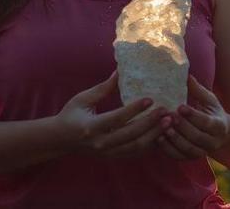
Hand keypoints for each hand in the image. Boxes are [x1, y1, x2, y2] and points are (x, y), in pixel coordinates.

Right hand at [55, 70, 170, 157]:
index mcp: (92, 126)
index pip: (117, 118)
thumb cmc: (71, 115)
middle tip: (166, 111)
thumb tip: (120, 72)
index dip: (134, 109)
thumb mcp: (83, 99)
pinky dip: (150, 145)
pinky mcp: (113, 157)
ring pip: (136, 147)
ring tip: (168, 123)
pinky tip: (161, 134)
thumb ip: (102, 88)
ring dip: (154, 136)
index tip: (150, 99)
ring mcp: (108, 153)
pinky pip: (135, 153)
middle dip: (151, 123)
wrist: (61, 140)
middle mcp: (101, 143)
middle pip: (131, 135)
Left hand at [156, 74, 228, 159]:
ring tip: (163, 128)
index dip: (193, 115)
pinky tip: (158, 138)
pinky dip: (168, 149)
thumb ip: (197, 90)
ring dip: (175, 139)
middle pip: (197, 137)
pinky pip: (179, 157)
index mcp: (219, 126)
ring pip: (189, 149)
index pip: (207, 122)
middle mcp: (213, 142)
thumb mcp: (208, 100)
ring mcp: (202, 152)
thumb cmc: (210, 112)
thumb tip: (186, 75)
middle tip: (169, 116)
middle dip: (183, 127)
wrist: (218, 134)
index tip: (180, 107)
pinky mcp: (191, 159)